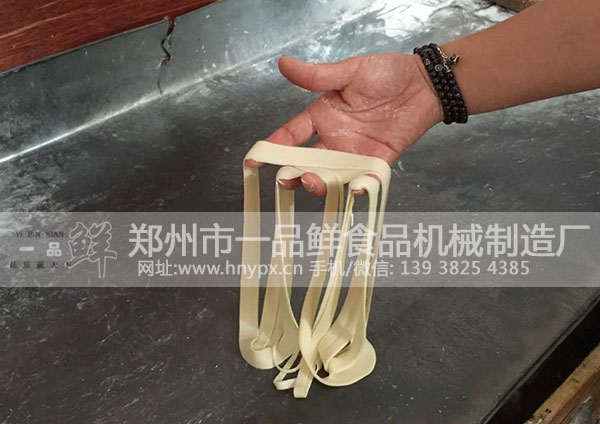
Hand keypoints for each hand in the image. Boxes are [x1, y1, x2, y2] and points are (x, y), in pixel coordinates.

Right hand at [246, 54, 442, 195]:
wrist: (425, 83)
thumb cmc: (387, 74)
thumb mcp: (349, 72)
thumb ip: (317, 76)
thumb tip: (283, 64)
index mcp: (322, 116)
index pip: (291, 136)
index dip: (272, 148)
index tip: (254, 160)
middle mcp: (334, 138)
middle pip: (307, 162)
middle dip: (294, 173)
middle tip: (286, 179)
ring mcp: (355, 153)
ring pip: (331, 175)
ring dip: (320, 183)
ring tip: (313, 181)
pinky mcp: (378, 162)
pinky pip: (365, 180)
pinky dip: (361, 188)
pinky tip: (356, 189)